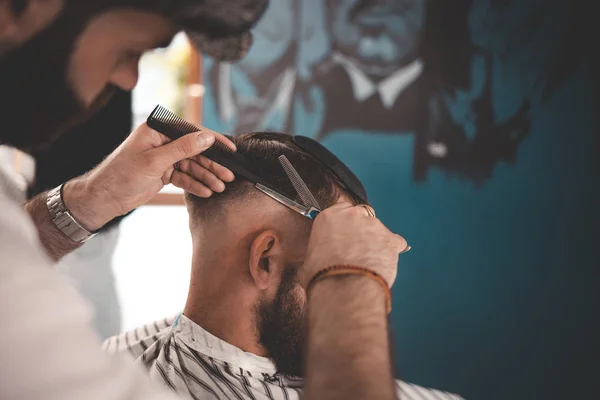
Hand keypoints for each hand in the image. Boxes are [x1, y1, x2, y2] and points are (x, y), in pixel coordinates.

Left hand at [62, 123, 235, 230]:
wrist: (103, 199)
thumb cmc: (120, 175)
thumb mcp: (154, 161)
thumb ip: (182, 149)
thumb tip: (206, 138)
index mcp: (157, 130)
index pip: (191, 132)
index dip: (213, 142)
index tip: (230, 151)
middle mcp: (162, 141)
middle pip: (195, 151)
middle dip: (212, 165)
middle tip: (228, 176)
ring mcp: (163, 158)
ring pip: (192, 166)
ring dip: (206, 177)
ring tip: (219, 187)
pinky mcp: (163, 173)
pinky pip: (184, 177)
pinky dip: (195, 184)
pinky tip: (206, 192)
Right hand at [299, 202, 407, 288]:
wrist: (343, 289)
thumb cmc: (322, 277)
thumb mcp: (310, 259)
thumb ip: (319, 250)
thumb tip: (319, 259)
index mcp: (329, 217)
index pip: (341, 209)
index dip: (346, 223)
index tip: (346, 233)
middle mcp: (352, 215)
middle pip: (363, 215)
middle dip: (362, 229)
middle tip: (357, 248)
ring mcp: (373, 225)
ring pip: (379, 229)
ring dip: (376, 241)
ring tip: (368, 263)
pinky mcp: (390, 239)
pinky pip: (396, 242)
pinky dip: (392, 251)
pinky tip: (384, 264)